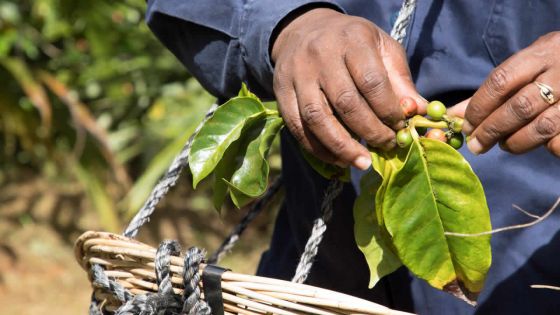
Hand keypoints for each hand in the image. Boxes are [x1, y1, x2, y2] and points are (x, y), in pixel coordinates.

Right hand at [271, 8, 424, 169]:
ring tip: (361, 163)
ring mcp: (298, 74)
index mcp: (352, 40)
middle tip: (385, 147)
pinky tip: (336, 159)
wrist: (305, 30)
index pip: (372, 82)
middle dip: (369, 131)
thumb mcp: (382, 49)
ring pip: (317, 118)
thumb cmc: (352, 43)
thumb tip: (418, 112)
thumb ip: (400, 80)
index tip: (399, 129)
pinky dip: (317, 148)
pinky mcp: (281, 92)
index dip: (388, 111)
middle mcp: (321, 55)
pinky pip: (297, 126)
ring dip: (341, 147)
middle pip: (345, 103)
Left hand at [455, 32, 559, 156]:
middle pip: (519, 108)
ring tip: (504, 145)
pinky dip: (547, 147)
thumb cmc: (552, 63)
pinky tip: (536, 144)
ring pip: (542, 127)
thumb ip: (493, 89)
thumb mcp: (526, 63)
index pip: (501, 81)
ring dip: (516, 142)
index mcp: (540, 55)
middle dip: (491, 130)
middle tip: (476, 145)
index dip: (479, 107)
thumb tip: (454, 115)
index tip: (466, 126)